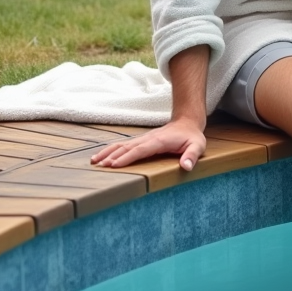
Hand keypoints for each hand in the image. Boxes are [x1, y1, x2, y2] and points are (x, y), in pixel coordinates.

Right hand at [90, 119, 206, 170]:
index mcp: (159, 141)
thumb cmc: (192, 137)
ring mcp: (142, 139)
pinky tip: (101, 156)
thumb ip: (192, 155)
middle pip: (127, 147)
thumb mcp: (197, 146)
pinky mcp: (140, 141)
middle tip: (100, 166)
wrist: (187, 123)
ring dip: (107, 152)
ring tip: (94, 161)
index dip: (127, 157)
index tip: (114, 164)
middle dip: (112, 156)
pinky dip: (110, 150)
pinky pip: (123, 145)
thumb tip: (186, 166)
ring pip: (122, 145)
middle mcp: (148, 139)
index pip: (140, 150)